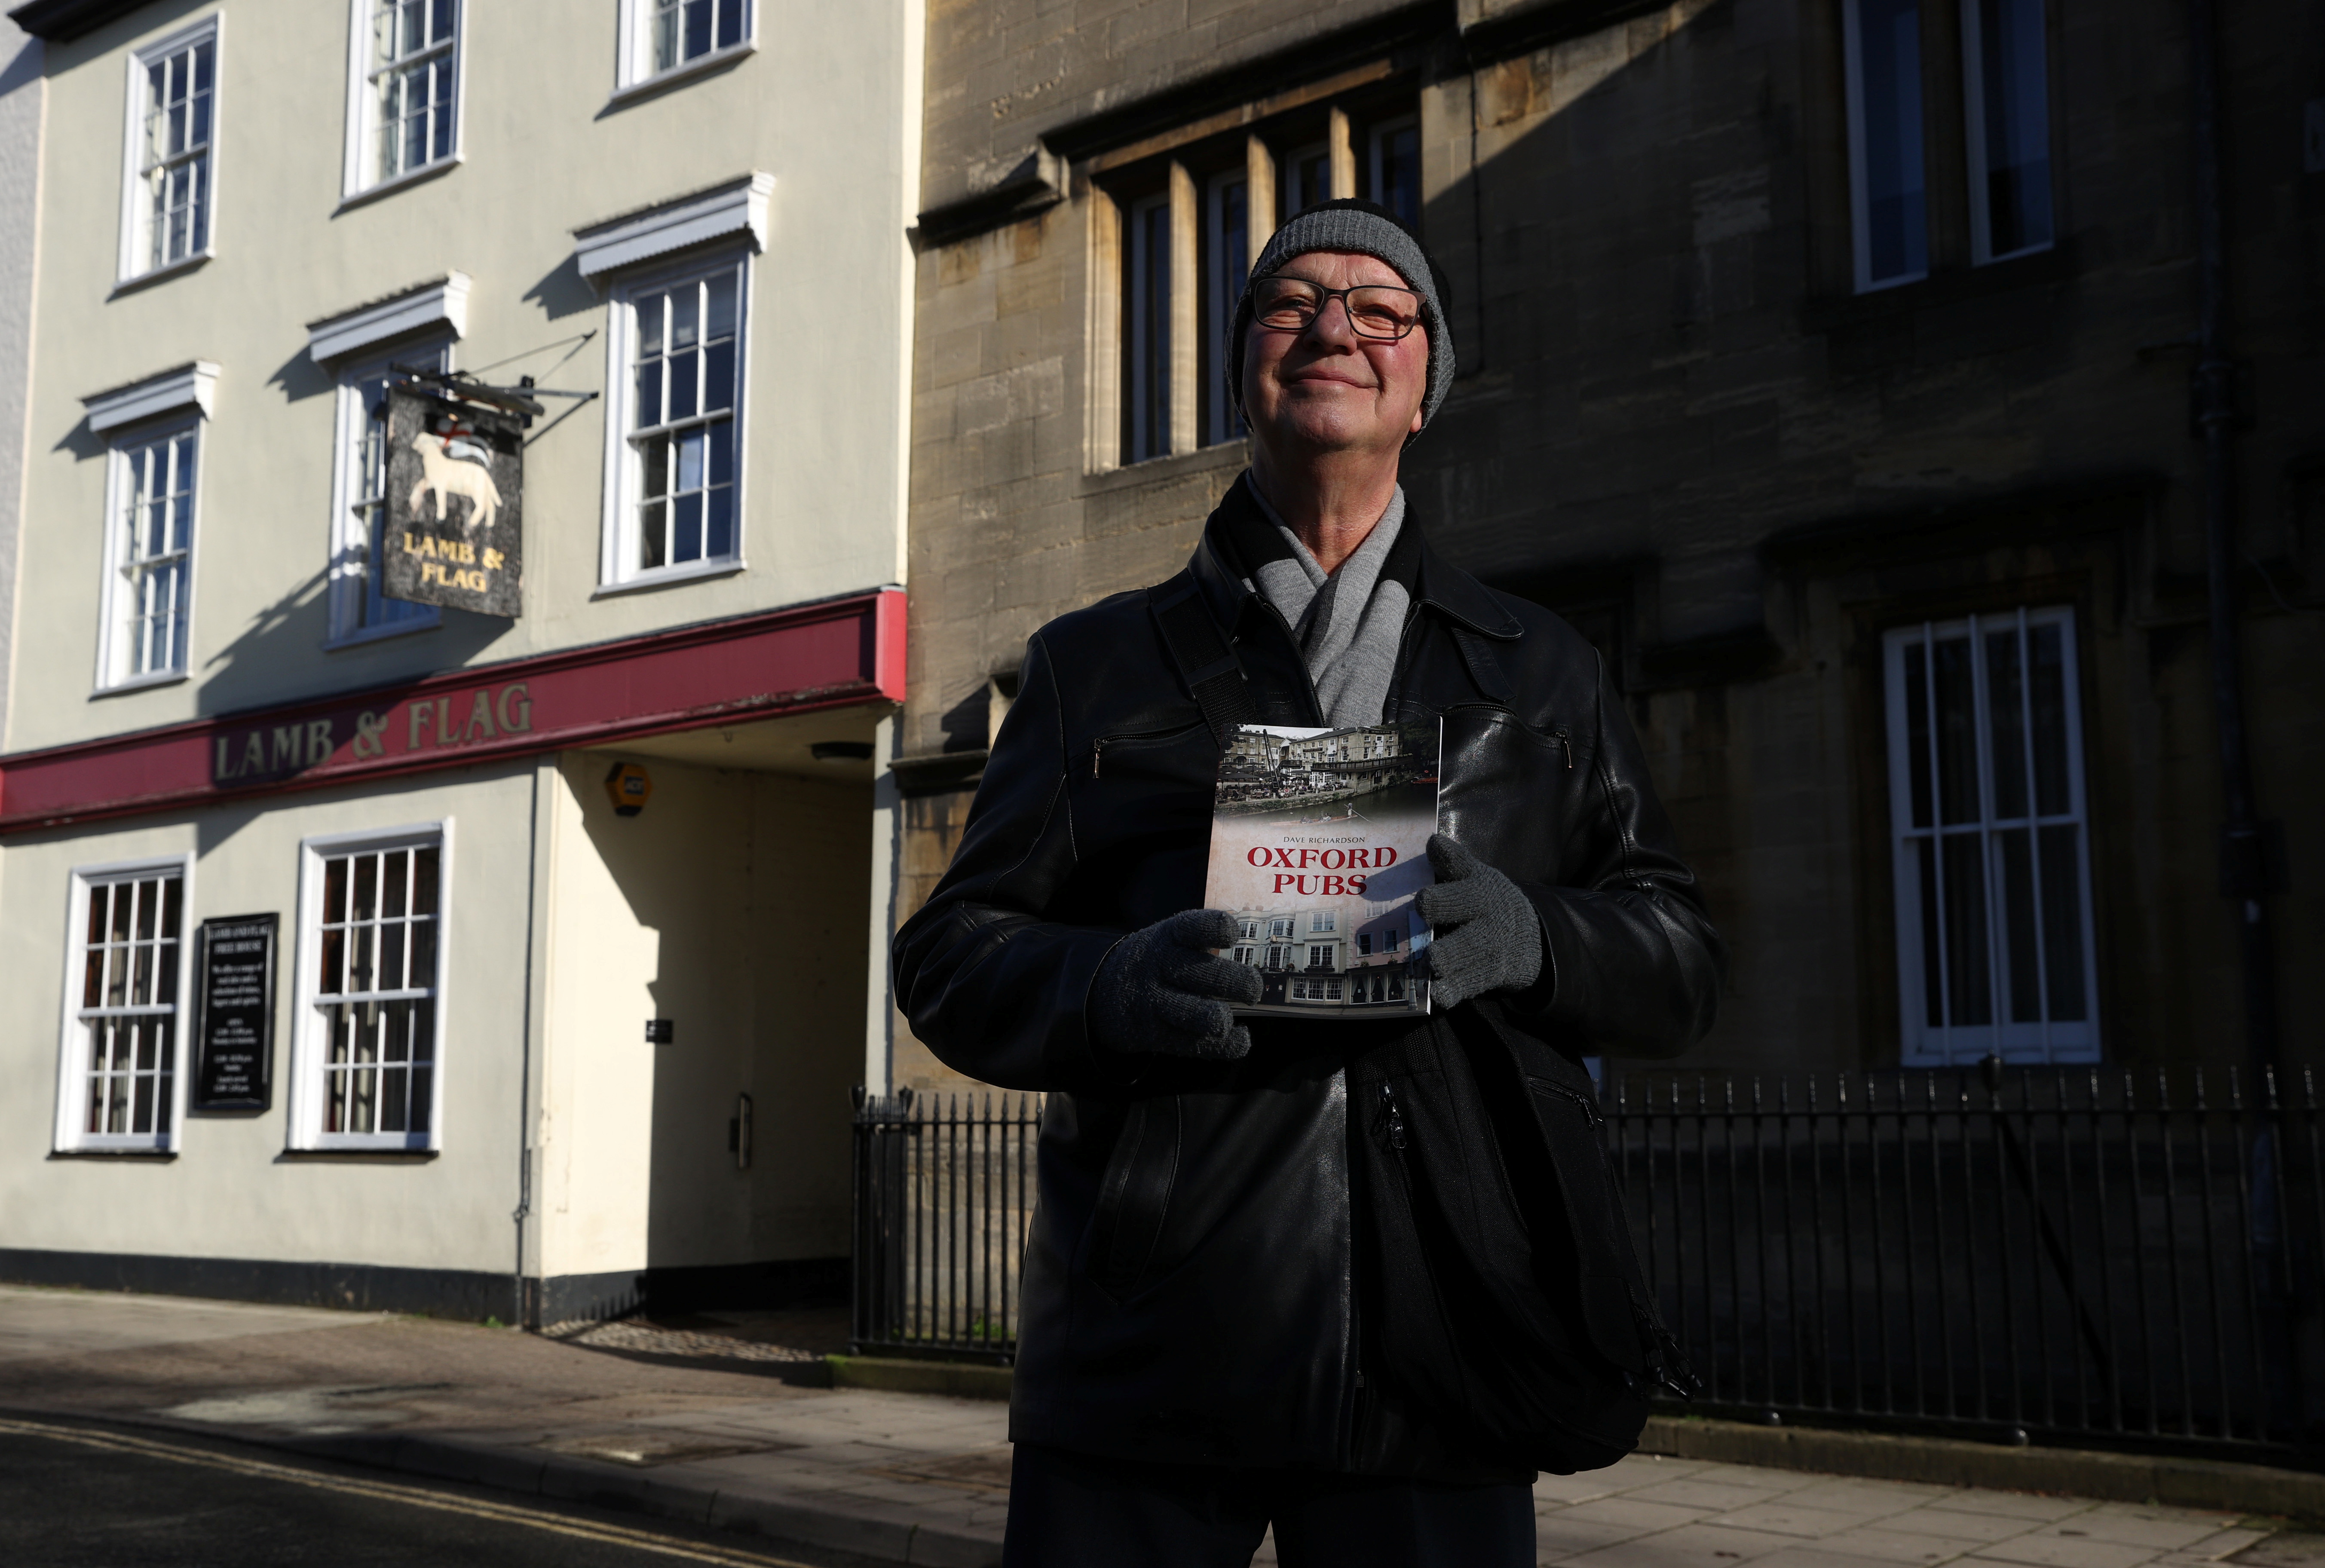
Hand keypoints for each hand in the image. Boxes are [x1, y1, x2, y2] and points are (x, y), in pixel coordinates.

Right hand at [1089, 909, 1264, 1058]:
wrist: (1102, 992)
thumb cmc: (1155, 963)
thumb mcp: (1167, 941)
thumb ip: (1203, 946)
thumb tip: (1259, 959)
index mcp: (1167, 937)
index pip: (1192, 927)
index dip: (1216, 929)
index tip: (1234, 935)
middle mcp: (1160, 966)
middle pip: (1202, 974)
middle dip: (1237, 982)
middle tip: (1253, 988)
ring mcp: (1155, 1001)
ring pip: (1193, 1013)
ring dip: (1220, 1018)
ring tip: (1230, 1018)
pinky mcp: (1155, 1033)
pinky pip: (1193, 1044)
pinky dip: (1224, 1046)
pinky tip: (1240, 1039)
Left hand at [1415, 833, 1544, 1008]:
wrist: (1530, 940)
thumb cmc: (1487, 904)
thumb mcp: (1477, 878)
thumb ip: (1454, 862)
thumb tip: (1433, 841)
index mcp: (1479, 885)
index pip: (1460, 867)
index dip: (1446, 861)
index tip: (1430, 865)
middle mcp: (1486, 912)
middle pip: (1459, 905)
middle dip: (1438, 907)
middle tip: (1421, 910)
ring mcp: (1491, 945)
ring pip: (1461, 949)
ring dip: (1442, 955)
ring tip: (1430, 958)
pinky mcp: (1490, 974)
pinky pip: (1467, 984)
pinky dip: (1451, 990)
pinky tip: (1437, 992)